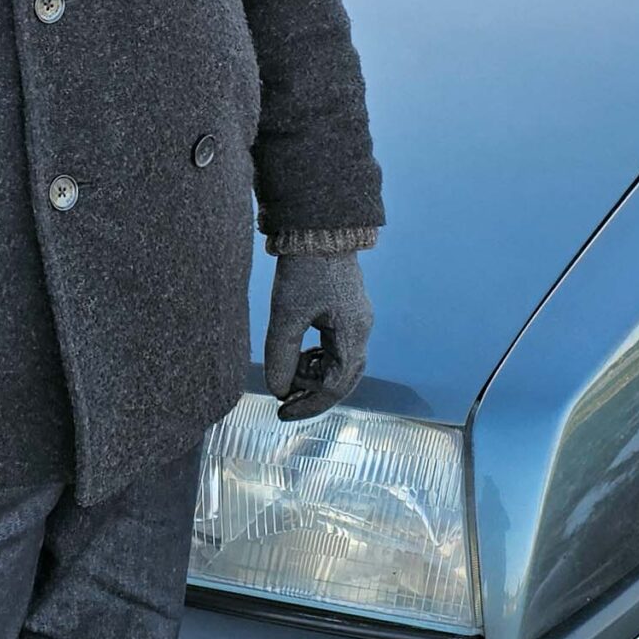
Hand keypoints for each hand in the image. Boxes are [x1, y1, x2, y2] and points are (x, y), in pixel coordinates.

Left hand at [264, 249, 371, 419]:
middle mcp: (360, 329)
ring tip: (289, 378)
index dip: (309, 403)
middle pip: (343, 378)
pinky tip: (298, 356)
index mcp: (352, 333)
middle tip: (285, 405)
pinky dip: (317, 358)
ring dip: (315, 376)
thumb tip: (278, 390)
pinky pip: (336, 347)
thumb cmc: (303, 269)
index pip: (336, 385)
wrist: (317, 228)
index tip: (281, 410)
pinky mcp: (345, 310)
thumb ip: (282, 355)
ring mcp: (355, 319)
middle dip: (314, 395)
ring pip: (340, 364)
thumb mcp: (286, 314)